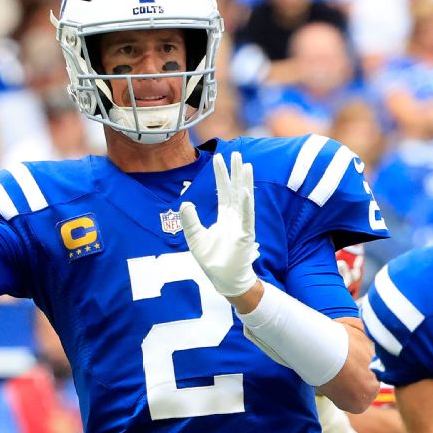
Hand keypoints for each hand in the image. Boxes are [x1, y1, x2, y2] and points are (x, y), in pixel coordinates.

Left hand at [179, 152, 259, 297]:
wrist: (225, 281)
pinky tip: (245, 190)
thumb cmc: (213, 261)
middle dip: (235, 172)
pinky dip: (246, 204)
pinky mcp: (246, 235)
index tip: (218, 157)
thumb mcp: (195, 238)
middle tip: (236, 152)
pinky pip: (246, 217)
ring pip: (244, 198)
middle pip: (235, 190)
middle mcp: (236, 217)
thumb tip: (185, 203)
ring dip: (244, 182)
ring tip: (245, 164)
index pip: (223, 191)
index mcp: (225, 217)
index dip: (221, 175)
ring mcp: (242, 225)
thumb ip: (190, 220)